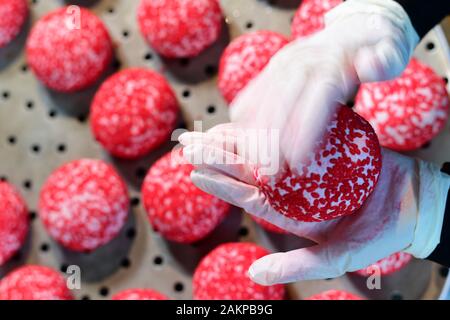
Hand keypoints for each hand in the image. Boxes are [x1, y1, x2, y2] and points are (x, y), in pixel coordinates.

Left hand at [179, 127, 449, 284]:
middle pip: (247, 171)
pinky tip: (251, 117)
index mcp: (290, 212)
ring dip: (235, 139)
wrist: (413, 205)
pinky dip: (271, 124)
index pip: (247, 197)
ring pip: (263, 149)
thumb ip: (299, 263)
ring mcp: (305, 167)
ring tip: (208, 129)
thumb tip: (256, 274)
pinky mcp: (322, 147)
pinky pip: (291, 132)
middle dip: (217, 157)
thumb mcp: (340, 257)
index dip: (220, 185)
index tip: (194, 170)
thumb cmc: (379, 235)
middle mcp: (292, 188)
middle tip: (187, 144)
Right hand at [229, 0, 418, 170]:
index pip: (314, 100)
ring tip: (251, 161)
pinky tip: (240, 136)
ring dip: (253, 131)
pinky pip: (253, 90)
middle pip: (281, 102)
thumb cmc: (374, 51)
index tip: (297, 164)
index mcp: (331, 64)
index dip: (303, 133)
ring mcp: (284, 63)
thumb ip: (381, 62)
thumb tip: (369, 63)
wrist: (354, 28)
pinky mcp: (274, 66)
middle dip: (271, 140)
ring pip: (262, 98)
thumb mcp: (388, 55)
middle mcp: (301, 62)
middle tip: (268, 172)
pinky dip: (244, 114)